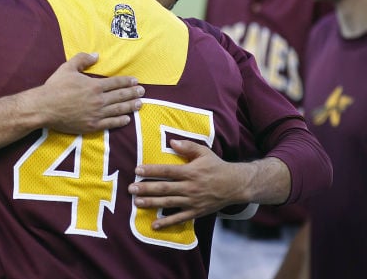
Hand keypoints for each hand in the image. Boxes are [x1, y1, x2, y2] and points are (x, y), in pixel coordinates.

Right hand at [39, 52, 144, 133]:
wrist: (44, 107)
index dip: (127, 82)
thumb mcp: (68, 67)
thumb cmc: (55, 87)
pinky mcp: (91, 126)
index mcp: (94, 86)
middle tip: (142, 92)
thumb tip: (96, 55)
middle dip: (133, 93)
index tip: (136, 81)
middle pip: (120, 96)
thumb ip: (82, 59)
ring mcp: (96, 114)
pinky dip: (120, 121)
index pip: (116, 83)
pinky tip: (127, 119)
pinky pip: (110, 124)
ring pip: (118, 110)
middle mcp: (98, 100)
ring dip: (130, 106)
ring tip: (140, 104)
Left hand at [128, 140, 248, 228]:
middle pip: (164, 188)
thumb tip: (171, 142)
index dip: (151, 170)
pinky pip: (179, 218)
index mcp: (190, 172)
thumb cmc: (216, 166)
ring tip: (136, 202)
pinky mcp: (196, 212)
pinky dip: (166, 222)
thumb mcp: (204, 152)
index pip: (167, 171)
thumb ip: (188, 146)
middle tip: (131, 189)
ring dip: (151, 203)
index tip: (137, 170)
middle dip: (146, 188)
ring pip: (168, 203)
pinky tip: (154, 225)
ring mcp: (192, 201)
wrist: (235, 185)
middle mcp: (189, 187)